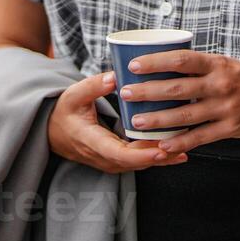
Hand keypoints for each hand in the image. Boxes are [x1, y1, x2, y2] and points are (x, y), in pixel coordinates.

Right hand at [47, 71, 187, 173]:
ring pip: (141, 164)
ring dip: (163, 156)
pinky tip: (176, 148)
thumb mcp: (73, 95)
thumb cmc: (64, 112)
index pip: (121, 156)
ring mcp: (111, 162)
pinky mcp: (118, 161)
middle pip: (138, 162)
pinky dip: (157, 155)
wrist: (53, 132)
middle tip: (185, 142)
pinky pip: (140, 161)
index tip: (163, 148)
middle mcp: (104, 158)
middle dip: (162, 155)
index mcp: (92, 142)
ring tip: (187, 143)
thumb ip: (93, 86)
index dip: (144, 155)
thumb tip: (115, 76)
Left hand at [120, 50, 239, 153]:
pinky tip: (164, 145)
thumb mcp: (223, 63)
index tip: (133, 66)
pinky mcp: (232, 128)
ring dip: (158, 120)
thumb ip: (197, 67)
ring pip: (186, 115)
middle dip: (148, 92)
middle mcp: (220, 84)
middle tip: (126, 94)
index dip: (155, 62)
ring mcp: (226, 108)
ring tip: (137, 122)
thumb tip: (159, 64)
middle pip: (177, 88)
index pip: (180, 60)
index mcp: (215, 64)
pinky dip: (181, 142)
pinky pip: (201, 136)